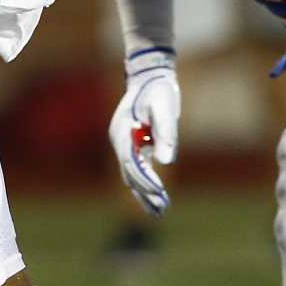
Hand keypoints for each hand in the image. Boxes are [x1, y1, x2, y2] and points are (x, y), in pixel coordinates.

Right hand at [109, 55, 179, 216]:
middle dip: (144, 192)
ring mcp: (124, 143)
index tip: (159, 192)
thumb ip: (165, 134)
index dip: (144, 179)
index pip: (130, 162)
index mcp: (122, 131)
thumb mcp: (164, 109)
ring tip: (159, 210)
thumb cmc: (158, 90)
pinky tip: (156, 195)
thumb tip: (166, 161)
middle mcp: (119, 140)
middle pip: (129, 173)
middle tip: (161, 210)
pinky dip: (145, 181)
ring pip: (131, 174)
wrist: (150, 75)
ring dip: (144, 192)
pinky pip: (136, 168)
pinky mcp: (132, 144)